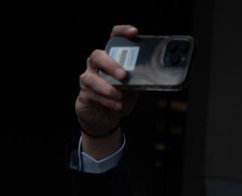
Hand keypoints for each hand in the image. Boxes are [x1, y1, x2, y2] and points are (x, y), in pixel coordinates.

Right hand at [75, 25, 138, 148]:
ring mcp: (88, 79)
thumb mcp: (133, 87)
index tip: (134, 33)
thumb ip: (139, 79)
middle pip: (98, 55)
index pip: (114, 38)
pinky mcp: (84, 94)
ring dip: (107, 88)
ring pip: (91, 78)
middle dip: (111, 65)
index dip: (122, 32)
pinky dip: (106, 101)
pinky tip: (117, 105)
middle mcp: (96, 65)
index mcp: (111, 59)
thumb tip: (156, 76)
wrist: (105, 118)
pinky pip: (92, 95)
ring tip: (119, 97)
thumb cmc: (119, 98)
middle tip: (123, 76)